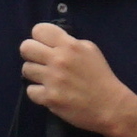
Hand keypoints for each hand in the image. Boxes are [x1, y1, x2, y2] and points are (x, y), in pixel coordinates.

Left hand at [18, 23, 136, 136]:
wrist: (110, 106)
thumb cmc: (100, 76)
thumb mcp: (90, 50)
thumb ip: (70, 43)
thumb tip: (52, 43)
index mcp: (69, 45)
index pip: (39, 30)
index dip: (40, 38)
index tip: (46, 46)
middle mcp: (58, 60)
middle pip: (25, 48)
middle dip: (32, 54)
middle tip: (41, 62)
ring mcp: (52, 79)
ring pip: (26, 69)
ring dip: (35, 74)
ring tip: (47, 79)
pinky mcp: (49, 98)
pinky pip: (30, 91)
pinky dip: (38, 93)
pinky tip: (50, 93)